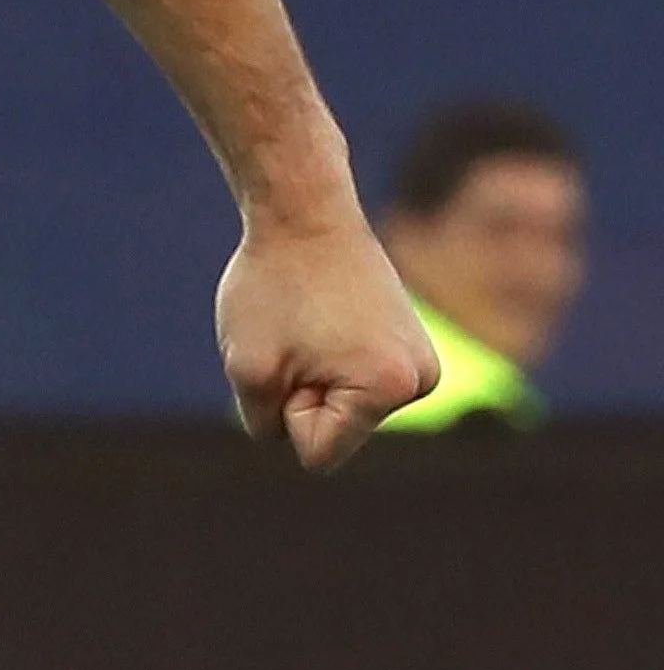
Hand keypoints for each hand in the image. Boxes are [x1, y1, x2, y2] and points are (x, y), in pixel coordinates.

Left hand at [213, 216, 438, 469]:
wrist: (304, 216)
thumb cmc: (271, 289)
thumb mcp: (249, 373)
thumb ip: (268, 426)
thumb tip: (297, 441)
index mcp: (389, 389)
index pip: (317, 453)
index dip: (286, 413)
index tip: (292, 357)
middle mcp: (422, 381)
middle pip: (334, 433)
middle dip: (302, 397)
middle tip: (299, 338)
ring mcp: (422, 363)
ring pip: (341, 409)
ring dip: (312, 378)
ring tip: (312, 327)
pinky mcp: (411, 346)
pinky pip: (351, 384)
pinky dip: (327, 362)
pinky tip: (326, 320)